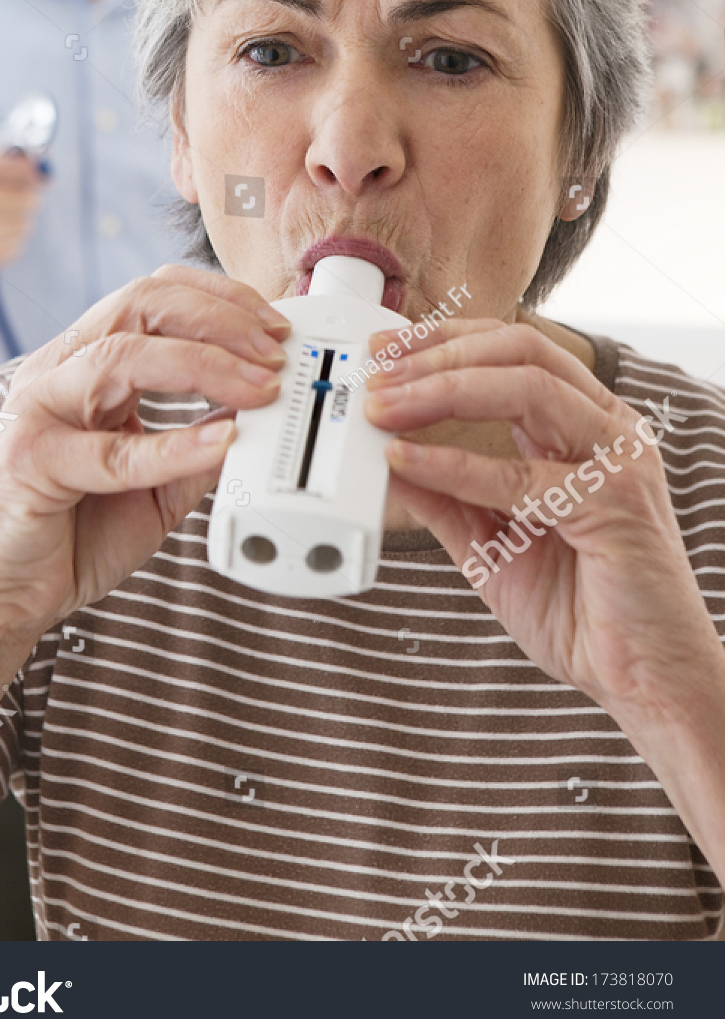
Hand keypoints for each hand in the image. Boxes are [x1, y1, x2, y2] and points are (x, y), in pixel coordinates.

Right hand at [0, 266, 289, 656]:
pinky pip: (112, 450)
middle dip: (219, 318)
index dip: (220, 299)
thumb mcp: (158, 483)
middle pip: (140, 301)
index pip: (154, 294)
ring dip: (206, 364)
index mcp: (84, 362)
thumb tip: (263, 414)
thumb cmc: (72, 534)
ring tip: (259, 389)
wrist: (3, 599)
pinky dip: (175, 445)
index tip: (275, 328)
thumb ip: (201, 446)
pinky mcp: (31, 460)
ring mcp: (38, 410)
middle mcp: (57, 371)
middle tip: (274, 352)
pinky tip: (221, 445)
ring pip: (125, 354)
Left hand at [363, 318, 722, 725]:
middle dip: (438, 353)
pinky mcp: (614, 506)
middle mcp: (607, 430)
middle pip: (520, 350)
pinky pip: (521, 474)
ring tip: (385, 408)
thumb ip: (444, 495)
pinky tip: (409, 462)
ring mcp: (617, 461)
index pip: (513, 350)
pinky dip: (456, 463)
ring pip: (527, 388)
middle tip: (377, 371)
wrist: (642, 678)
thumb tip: (386, 455)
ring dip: (442, 391)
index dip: (445, 341)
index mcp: (584, 425)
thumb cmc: (582, 608)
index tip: (385, 350)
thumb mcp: (490, 540)